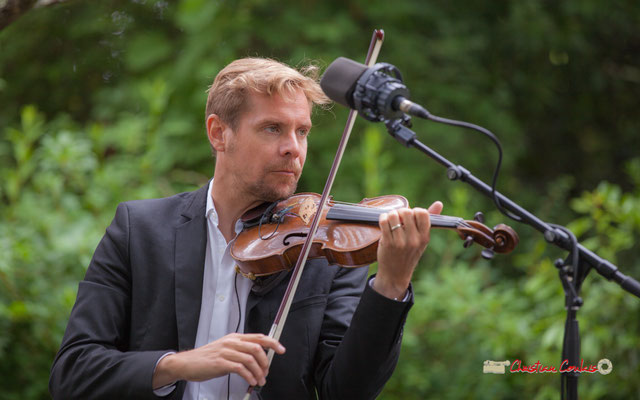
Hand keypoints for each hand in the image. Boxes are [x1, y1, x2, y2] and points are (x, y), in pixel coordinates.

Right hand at [152, 333, 285, 388]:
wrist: (187, 363)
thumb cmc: (206, 358)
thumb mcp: (226, 349)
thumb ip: (241, 351)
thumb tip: (258, 359)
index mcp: (235, 338)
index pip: (259, 336)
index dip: (273, 342)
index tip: (281, 349)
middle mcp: (232, 342)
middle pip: (257, 347)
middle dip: (266, 361)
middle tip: (266, 371)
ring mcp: (226, 352)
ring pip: (251, 359)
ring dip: (258, 372)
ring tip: (259, 380)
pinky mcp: (221, 363)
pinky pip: (241, 368)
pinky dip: (249, 376)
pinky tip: (251, 380)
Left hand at [373, 201, 442, 299]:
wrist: (395, 274)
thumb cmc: (409, 254)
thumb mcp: (422, 239)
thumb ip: (428, 220)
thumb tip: (439, 203)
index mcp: (424, 237)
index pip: (422, 213)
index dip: (414, 211)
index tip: (410, 217)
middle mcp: (414, 240)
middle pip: (407, 212)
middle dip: (401, 211)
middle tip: (399, 218)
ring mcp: (400, 242)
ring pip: (394, 215)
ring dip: (390, 215)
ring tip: (391, 221)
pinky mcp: (387, 243)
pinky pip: (384, 221)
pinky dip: (383, 218)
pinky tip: (384, 223)